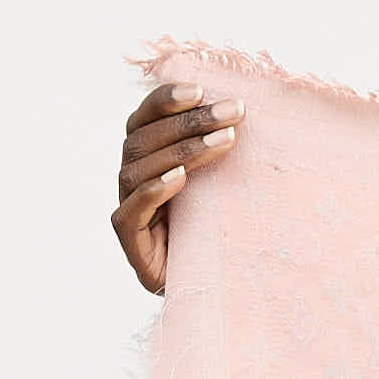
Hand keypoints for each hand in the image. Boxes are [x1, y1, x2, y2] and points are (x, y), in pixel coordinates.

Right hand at [112, 74, 242, 293]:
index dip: (166, 99)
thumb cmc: (218, 231)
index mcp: (146, 155)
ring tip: (224, 141)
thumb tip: (250, 110)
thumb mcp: (223, 186)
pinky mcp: (130, 240)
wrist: (207, 290)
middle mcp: (131, 176)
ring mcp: (127, 207)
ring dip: (184, 151)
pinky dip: (154, 191)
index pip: (146, 117)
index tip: (201, 88)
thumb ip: (220, 150)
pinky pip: (132, 210)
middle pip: (146, 138)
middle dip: (191, 121)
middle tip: (233, 113)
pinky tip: (179, 179)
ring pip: (141, 169)